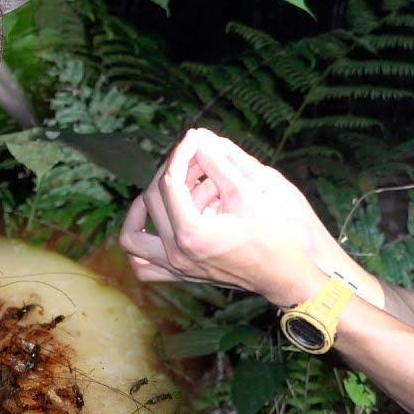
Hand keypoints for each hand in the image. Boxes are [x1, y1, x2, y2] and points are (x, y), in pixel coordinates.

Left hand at [118, 129, 328, 303]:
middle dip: (169, 172)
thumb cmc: (271, 237)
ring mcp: (175, 268)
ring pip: (131, 238)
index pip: (170, 182)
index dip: (180, 154)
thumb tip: (198, 138)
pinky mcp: (180, 275)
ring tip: (160, 191)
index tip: (192, 138)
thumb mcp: (247, 196)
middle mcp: (177, 253)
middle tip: (191, 159)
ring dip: (138, 211)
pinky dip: (139, 246)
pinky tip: (154, 226)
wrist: (282, 275)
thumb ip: (219, 165)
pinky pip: (143, 267)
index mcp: (192, 233)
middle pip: (151, 200)